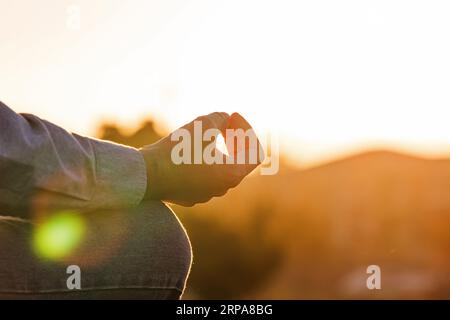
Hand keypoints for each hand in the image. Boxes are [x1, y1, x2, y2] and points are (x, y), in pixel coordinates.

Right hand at [139, 112, 263, 205]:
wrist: (144, 175)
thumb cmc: (176, 151)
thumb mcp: (202, 125)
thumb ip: (221, 118)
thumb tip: (224, 119)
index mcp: (231, 175)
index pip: (254, 153)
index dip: (247, 131)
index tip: (232, 116)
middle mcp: (221, 188)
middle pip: (239, 160)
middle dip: (234, 138)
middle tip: (223, 121)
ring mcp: (204, 194)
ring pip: (220, 168)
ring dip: (218, 148)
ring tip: (205, 132)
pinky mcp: (188, 194)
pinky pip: (203, 175)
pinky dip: (203, 159)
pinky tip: (189, 148)